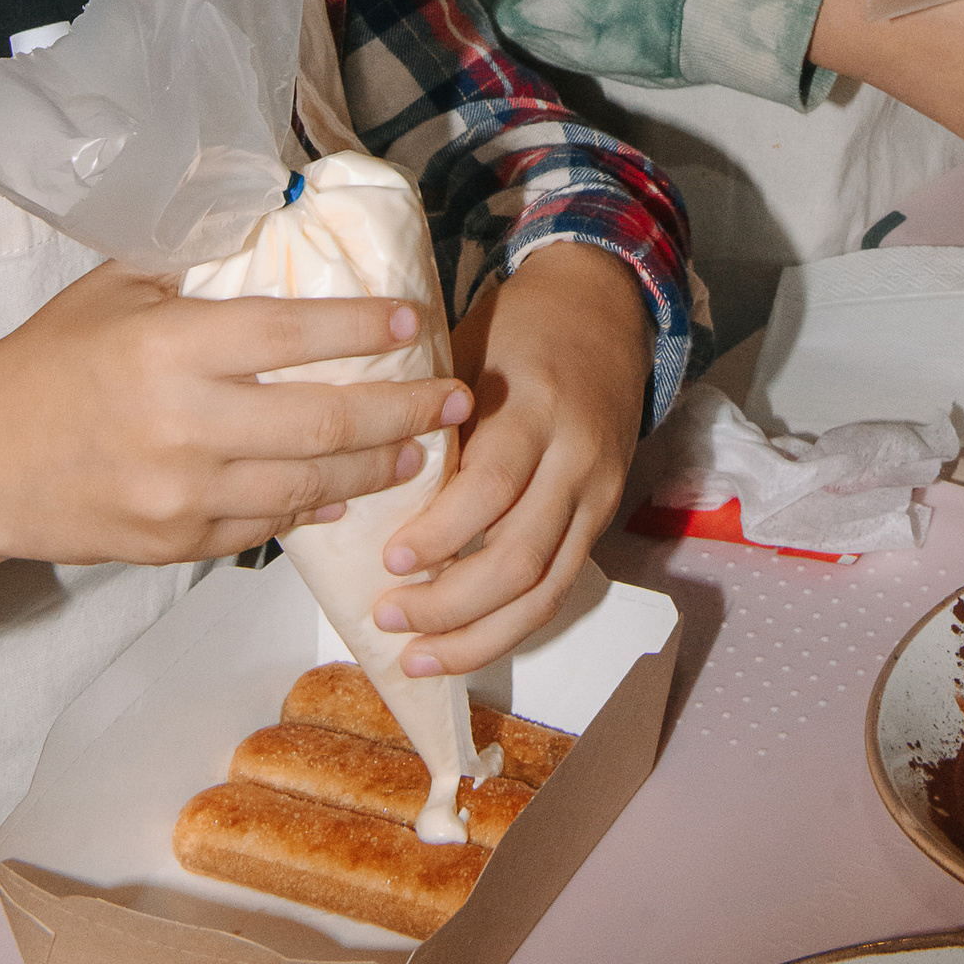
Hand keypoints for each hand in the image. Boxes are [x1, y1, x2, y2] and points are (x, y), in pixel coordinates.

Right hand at [0, 268, 469, 589]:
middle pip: (324, 423)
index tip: (415, 318)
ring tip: (423, 449)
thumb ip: (195, 260)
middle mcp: (185, 425)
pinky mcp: (174, 546)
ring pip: (309, 488)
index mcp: (172, 347)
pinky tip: (349, 494)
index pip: (293, 334)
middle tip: (457, 398)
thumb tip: (280, 217)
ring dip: (377, 470)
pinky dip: (315, 509)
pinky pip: (265, 527)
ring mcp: (181, 496)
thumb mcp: (116, 287)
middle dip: (405, 412)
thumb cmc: (49, 359)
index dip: (364, 326)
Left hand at [372, 243, 654, 676]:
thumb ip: (431, 421)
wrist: (605, 306)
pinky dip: (509, 626)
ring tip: (417, 657)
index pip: (492, 485)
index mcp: (537, 406)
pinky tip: (462, 643)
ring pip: (546, 590)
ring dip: (479, 636)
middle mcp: (576, 458)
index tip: (388, 560)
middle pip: (521, 557)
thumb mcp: (468, 352)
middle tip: (388, 617)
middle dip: (450, 604)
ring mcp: (598, 493)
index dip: (440, 533)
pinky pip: (559, 587)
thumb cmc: (518, 327)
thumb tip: (358, 487)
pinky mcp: (603, 518)